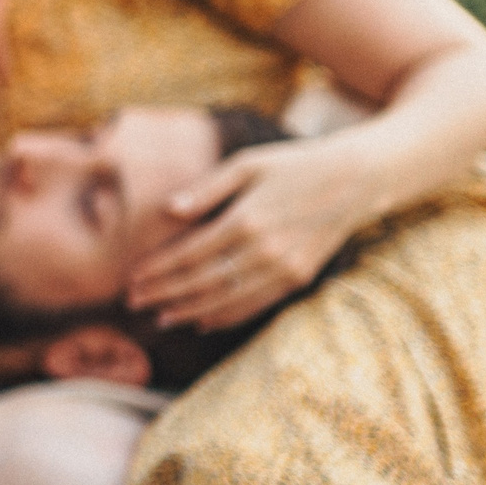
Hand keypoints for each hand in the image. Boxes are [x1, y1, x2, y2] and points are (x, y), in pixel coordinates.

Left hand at [125, 136, 374, 330]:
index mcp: (245, 219)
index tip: (132, 278)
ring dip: (189, 312)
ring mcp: (283, 269)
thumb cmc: (292, 165)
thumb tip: (169, 209)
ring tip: (160, 318)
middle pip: (201, 282)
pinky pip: (254, 306)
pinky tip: (201, 321)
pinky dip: (225, 317)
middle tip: (133, 303)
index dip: (158, 269)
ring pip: (226, 301)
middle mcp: (263, 251)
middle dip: (164, 294)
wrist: (353, 181)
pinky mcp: (297, 279)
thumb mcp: (247, 163)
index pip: (189, 254)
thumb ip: (207, 188)